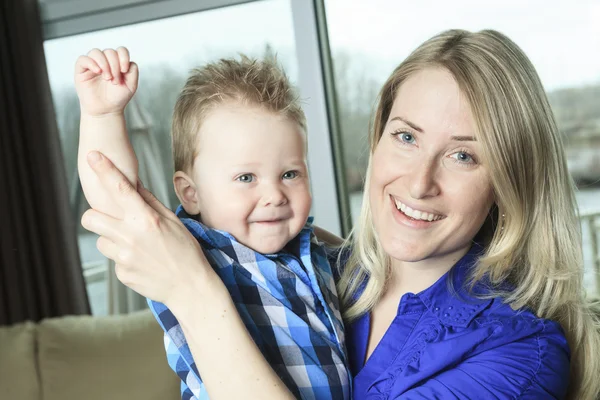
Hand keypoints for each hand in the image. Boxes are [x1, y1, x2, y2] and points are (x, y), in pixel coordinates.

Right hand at [74, 47, 138, 115]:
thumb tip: (126, 61)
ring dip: (104, 64)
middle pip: (110, 52)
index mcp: (117, 63)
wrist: (106, 110)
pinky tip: (98, 72)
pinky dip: (91, 63)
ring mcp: (93, 65)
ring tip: (107, 78)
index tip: (124, 71)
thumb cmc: (117, 97)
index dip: (124, 57)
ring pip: (96, 52)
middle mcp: (105, 61)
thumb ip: (133, 71)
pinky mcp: (81, 70)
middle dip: (115, 65)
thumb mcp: (131, 85)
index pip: (121, 50)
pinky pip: (83, 59)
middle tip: (115, 81)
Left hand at [81, 151, 218, 305]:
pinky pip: (113, 260)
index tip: (93, 156)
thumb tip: (134, 185)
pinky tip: (143, 262)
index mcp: (146, 219)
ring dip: (113, 240)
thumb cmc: (186, 252)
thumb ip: (150, 203)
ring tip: (137, 246)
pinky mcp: (122, 273)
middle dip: (96, 217)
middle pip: (90, 218)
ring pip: (100, 240)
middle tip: (110, 220)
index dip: (104, 169)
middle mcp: (131, 236)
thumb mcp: (173, 222)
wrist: (190, 287)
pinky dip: (124, 258)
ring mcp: (124, 257)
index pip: (120, 188)